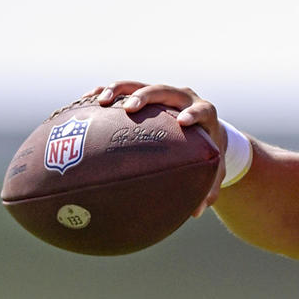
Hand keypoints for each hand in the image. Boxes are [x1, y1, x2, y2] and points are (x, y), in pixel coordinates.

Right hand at [84, 81, 227, 216]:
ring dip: (118, 90)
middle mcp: (182, 98)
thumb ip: (207, 189)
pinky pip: (122, 89)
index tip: (182, 121)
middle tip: (130, 108)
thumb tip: (196, 213)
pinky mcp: (143, 93)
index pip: (201, 110)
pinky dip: (104, 92)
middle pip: (164, 90)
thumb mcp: (212, 169)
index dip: (193, 113)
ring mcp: (161, 94)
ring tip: (98, 101)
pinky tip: (85, 101)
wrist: (204, 126)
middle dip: (146, 96)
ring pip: (138, 84)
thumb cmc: (207, 151)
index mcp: (204, 113)